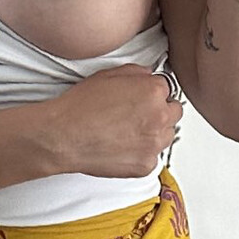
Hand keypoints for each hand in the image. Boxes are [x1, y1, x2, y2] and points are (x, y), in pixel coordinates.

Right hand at [36, 65, 182, 179]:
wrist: (63, 136)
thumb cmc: (80, 107)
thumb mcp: (108, 75)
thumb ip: (136, 73)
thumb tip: (147, 76)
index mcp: (153, 92)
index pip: (167, 89)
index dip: (152, 93)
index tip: (143, 98)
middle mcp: (159, 118)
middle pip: (174, 113)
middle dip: (160, 112)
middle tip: (138, 115)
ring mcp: (153, 144)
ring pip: (166, 136)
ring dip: (154, 133)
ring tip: (129, 132)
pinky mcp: (145, 165)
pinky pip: (152, 157)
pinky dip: (141, 154)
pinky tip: (122, 147)